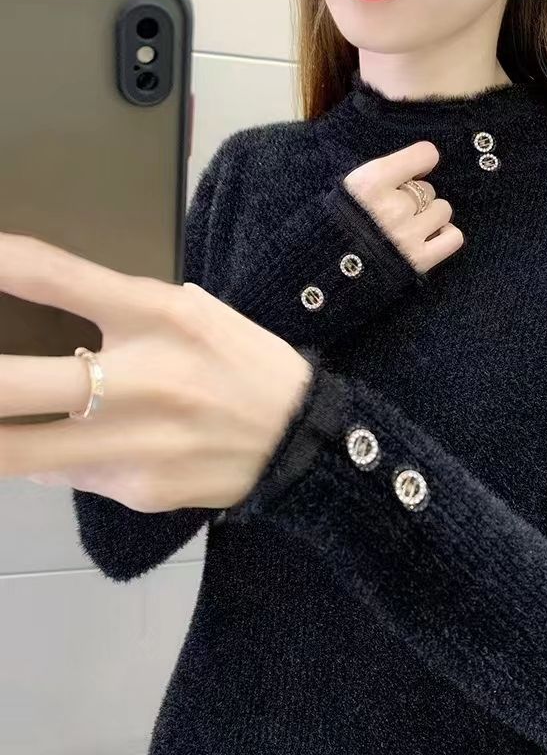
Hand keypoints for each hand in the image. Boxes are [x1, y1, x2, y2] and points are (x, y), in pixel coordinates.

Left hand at [0, 232, 312, 512]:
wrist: (300, 438)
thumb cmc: (246, 362)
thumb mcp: (197, 314)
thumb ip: (123, 314)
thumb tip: (52, 345)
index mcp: (161, 316)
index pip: (53, 275)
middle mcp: (142, 377)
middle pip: (10, 382)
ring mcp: (134, 443)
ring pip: (14, 451)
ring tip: (0, 417)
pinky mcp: (134, 488)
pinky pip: (62, 476)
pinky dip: (49, 461)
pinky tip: (71, 449)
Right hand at [343, 141, 464, 273]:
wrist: (330, 271)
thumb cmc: (339, 226)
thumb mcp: (350, 189)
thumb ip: (383, 175)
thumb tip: (422, 166)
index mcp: (371, 182)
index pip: (425, 154)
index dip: (421, 164)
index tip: (412, 174)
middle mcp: (392, 206)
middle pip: (428, 189)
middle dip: (416, 199)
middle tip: (396, 213)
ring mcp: (407, 234)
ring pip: (443, 210)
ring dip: (431, 217)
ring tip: (412, 227)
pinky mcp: (419, 260)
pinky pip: (453, 238)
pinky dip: (446, 236)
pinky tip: (430, 239)